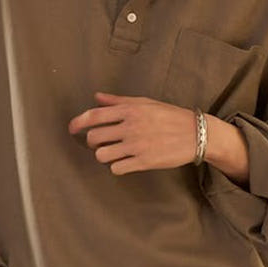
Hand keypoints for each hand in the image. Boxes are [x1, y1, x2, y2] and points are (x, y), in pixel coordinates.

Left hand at [68, 91, 196, 174]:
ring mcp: (136, 146)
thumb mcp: (145, 103)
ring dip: (104, 155)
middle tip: (101, 142)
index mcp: (129, 110)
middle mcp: (130, 127)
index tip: (72, 129)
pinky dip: (117, 167)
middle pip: (94, 138)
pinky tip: (124, 162)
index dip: (78, 123)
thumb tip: (97, 97)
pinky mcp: (143, 162)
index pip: (94, 116)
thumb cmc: (170, 116)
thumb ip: (119, 101)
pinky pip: (117, 169)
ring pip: (102, 156)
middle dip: (93, 142)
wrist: (195, 133)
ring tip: (113, 153)